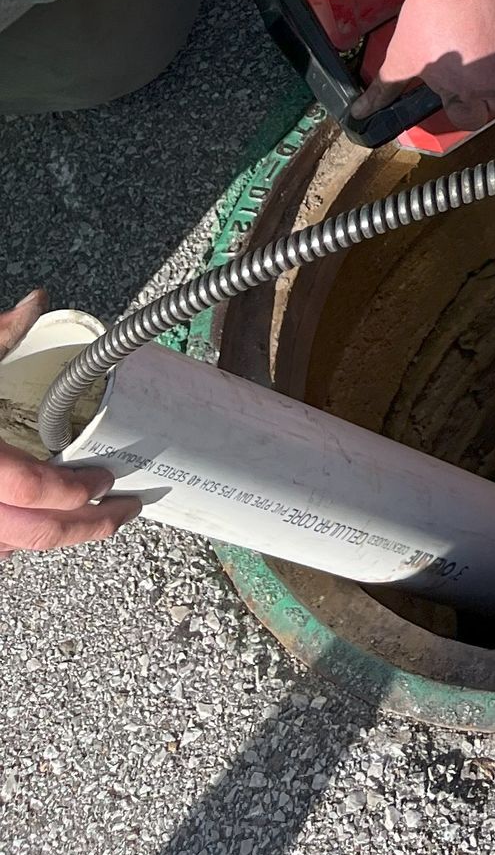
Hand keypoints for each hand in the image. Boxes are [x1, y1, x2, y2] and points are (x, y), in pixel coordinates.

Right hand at [0, 293, 139, 554]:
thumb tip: (35, 303)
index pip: (34, 489)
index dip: (78, 491)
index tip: (107, 479)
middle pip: (33, 536)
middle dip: (88, 529)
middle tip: (121, 514)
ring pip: (5, 551)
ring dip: (47, 540)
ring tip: (84, 520)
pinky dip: (8, 544)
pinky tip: (27, 526)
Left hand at [354, 0, 494, 134]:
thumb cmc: (429, 9)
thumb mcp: (401, 55)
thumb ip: (384, 91)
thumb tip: (360, 114)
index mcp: (471, 93)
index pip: (472, 118)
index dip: (459, 103)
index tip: (454, 84)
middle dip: (486, 88)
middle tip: (473, 61)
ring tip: (494, 49)